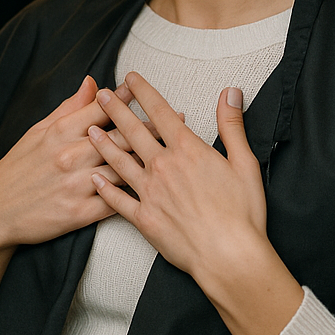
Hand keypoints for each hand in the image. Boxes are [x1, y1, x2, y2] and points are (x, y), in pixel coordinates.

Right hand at [0, 76, 157, 320]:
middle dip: (150, 126)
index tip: (147, 90)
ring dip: (151, 159)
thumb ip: (69, 108)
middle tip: (179, 118)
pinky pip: (115, 202)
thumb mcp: (37, 132)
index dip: (125, 99)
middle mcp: (70, 155)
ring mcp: (75, 184)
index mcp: (59, 132)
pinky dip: (136, 194)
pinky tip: (158, 190)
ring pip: (122, 168)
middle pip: (119, 136)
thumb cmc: (17, 169)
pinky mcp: (78, 213)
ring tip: (177, 153)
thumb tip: (92, 83)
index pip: (100, 109)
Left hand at [88, 72, 303, 334]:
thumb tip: (230, 92)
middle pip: (133, 131)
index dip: (143, 92)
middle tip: (102, 96)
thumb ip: (232, 125)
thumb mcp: (245, 163)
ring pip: (119, 161)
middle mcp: (162, 166)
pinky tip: (94, 179)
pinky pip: (117, 200)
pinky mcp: (143, 218)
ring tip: (89, 129)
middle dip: (115, 110)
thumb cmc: (242, 212)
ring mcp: (150, 192)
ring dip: (103, 143)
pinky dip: (104, 188)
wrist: (230, 256)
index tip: (130, 78)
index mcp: (186, 150)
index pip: (160, 112)